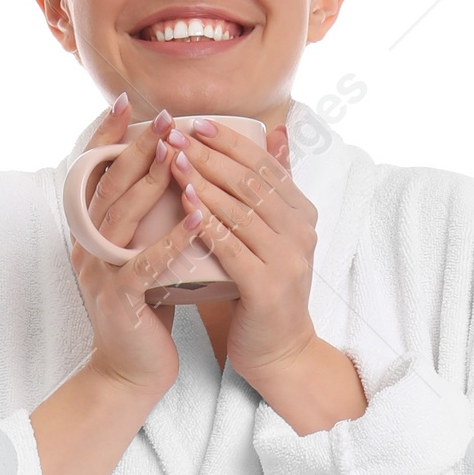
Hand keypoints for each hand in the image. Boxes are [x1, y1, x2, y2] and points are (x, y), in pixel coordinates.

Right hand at [70, 99, 192, 400]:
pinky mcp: (120, 300)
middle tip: (164, 119)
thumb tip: (172, 177)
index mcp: (90, 233)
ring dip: (152, 182)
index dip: (107, 137)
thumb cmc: (144, 313)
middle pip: (109, 186)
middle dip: (136, 148)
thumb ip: (148, 222)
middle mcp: (88, 247)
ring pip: (123, 217)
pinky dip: (173, 238)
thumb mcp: (143, 258)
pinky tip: (198, 217)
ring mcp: (100, 273)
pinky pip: (146, 263)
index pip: (94, 175)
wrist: (130, 373)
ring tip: (178, 154)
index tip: (127, 103)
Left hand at [172, 122, 366, 423]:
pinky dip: (207, 223)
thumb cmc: (264, 290)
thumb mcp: (274, 234)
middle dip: (209, 155)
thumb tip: (278, 130)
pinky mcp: (267, 289)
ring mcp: (288, 261)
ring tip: (171, 160)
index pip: (264, 165)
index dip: (229, 141)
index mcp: (302, 214)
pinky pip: (232, 248)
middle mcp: (301, 233)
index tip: (195, 122)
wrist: (278, 352)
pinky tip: (184, 204)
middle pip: (250, 182)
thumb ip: (273, 187)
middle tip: (174, 133)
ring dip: (203, 181)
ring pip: (240, 210)